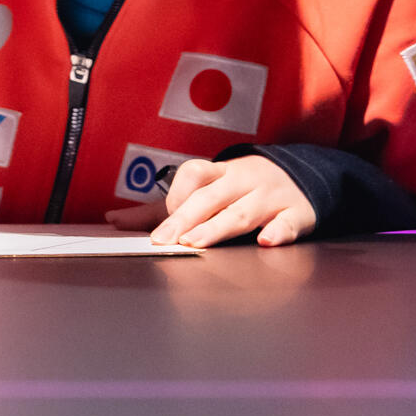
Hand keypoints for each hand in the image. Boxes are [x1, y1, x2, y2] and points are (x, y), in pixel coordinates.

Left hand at [103, 155, 317, 247]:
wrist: (303, 176)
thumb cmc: (241, 188)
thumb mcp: (203, 191)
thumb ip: (158, 209)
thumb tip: (112, 220)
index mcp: (219, 172)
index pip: (194, 174)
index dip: (177, 195)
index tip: (162, 221)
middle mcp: (244, 180)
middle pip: (211, 197)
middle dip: (186, 218)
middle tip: (165, 240)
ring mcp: (272, 196)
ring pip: (244, 211)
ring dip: (219, 227)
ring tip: (196, 243)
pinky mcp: (297, 213)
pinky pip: (289, 222)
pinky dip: (279, 232)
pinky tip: (266, 242)